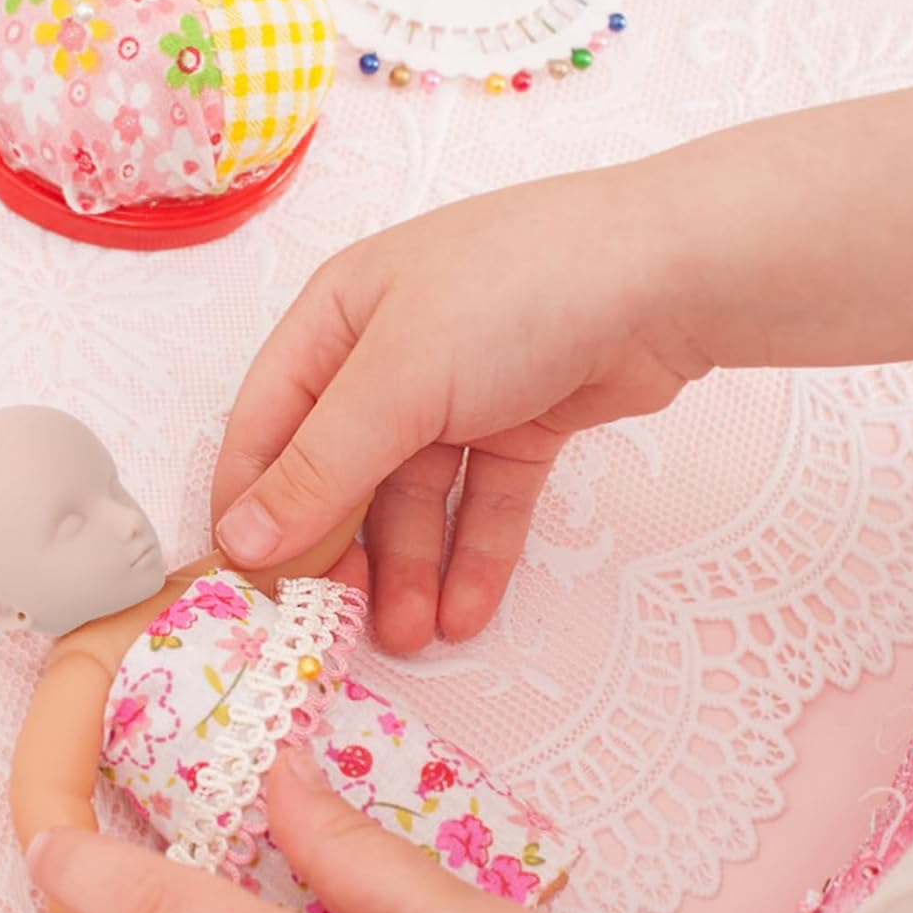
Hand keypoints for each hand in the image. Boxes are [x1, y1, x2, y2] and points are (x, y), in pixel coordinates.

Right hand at [210, 165, 711, 652]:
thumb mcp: (398, 380)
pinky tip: (466, 612)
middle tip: (339, 622)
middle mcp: (388, 355)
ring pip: (415, 499)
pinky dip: (474, 555)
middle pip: (343, 473)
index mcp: (335, 320)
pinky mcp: (522, 424)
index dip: (253, 510)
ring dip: (410, 570)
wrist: (673, 277)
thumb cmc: (517, 293)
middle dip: (343, 552)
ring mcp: (459, 391)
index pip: (267, 429)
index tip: (251, 589)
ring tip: (413, 635)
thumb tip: (239, 543)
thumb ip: (319, 469)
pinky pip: (482, 502)